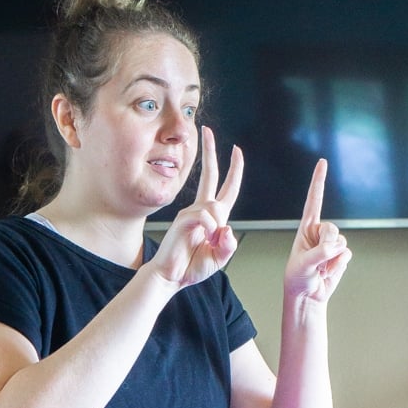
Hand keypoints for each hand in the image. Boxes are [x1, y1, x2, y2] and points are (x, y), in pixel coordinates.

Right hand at [149, 125, 243, 287]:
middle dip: (211, 153)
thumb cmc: (191, 267)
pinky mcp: (184, 219)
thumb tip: (227, 228)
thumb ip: (228, 246)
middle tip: (207, 130)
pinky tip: (204, 239)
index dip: (234, 170)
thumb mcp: (218, 258)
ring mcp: (191, 212)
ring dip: (217, 229)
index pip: (226, 188)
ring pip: (216, 208)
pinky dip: (210, 229)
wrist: (171, 276)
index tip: (236, 151)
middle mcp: (201, 210)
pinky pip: (206, 216)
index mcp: (212, 217)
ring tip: (207, 244)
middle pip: (210, 175)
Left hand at [284, 160, 350, 304]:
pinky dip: (338, 265)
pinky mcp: (341, 255)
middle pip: (332, 229)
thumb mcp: (303, 264)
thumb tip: (336, 246)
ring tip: (320, 269)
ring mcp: (331, 244)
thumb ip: (319, 253)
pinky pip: (346, 254)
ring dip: (331, 259)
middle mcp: (319, 233)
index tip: (322, 162)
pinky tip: (328, 272)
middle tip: (318, 261)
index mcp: (306, 228)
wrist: (307, 295)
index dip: (318, 181)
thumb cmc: (298, 278)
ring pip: (341, 242)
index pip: (313, 201)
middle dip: (327, 246)